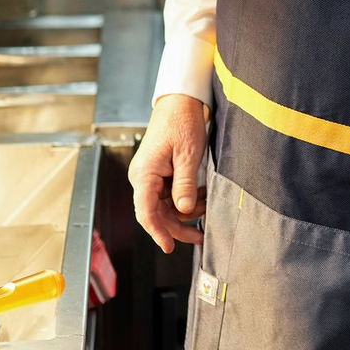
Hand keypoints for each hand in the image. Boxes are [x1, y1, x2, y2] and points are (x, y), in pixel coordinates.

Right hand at [129, 93, 208, 252]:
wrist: (180, 102)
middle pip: (156, 213)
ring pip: (165, 206)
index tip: (169, 247)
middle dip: (178, 226)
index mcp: (144, 174)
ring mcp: (151, 176)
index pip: (146, 212)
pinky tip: (202, 197)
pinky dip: (186, 198)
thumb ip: (185, 184)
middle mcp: (143, 178)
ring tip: (206, 208)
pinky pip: (170, 194)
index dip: (157, 232)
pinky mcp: (160, 173)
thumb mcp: (187, 155)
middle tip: (200, 236)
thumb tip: (183, 211)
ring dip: (185, 211)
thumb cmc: (181, 122)